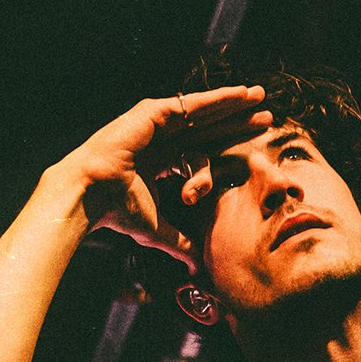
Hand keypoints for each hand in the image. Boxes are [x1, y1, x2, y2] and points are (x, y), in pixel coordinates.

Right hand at [58, 86, 271, 270]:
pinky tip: (239, 95)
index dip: (225, 149)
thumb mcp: (158, 230)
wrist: (94, 194)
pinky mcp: (154, 113)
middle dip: (236, 123)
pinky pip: (193, 105)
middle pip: (208, 129)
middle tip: (266, 118)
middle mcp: (160, 139)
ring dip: (233, 105)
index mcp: (159, 161)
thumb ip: (181, 243)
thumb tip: (197, 266)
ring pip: (203, 112)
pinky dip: (217, 100)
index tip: (250, 151)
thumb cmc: (118, 212)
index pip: (201, 151)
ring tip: (260, 98)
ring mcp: (156, 123)